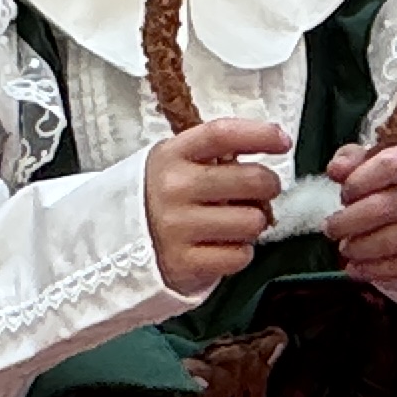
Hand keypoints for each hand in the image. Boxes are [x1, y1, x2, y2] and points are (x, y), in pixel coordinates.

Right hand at [146, 117, 289, 293]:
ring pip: (253, 221)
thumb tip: (271, 145)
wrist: (113, 242)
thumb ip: (214, 154)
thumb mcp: (175, 163)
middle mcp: (173, 188)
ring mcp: (177, 227)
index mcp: (172, 155)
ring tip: (234, 223)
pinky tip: (222, 246)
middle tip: (260, 192)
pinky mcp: (184, 262)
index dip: (260, 135)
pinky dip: (240, 253)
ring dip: (253, 223)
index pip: (222, 134)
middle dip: (268, 186)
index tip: (282, 141)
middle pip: (252, 180)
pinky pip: (240, 255)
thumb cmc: (160, 197)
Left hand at [323, 137, 396, 288]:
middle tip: (332, 228)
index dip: (358, 182)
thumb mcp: (388, 157)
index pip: (388, 166)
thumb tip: (335, 170)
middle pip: (386, 206)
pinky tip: (359, 270)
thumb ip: (358, 158)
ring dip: (363, 247)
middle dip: (351, 220)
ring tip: (346, 249)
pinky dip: (382, 270)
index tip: (345, 194)